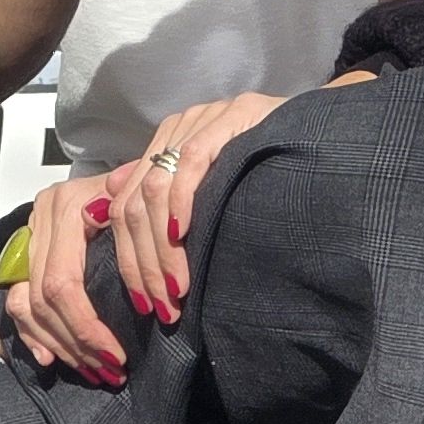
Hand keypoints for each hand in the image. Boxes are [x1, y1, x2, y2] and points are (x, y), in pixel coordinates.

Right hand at [1, 167, 131, 386]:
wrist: (113, 180)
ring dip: (59, 343)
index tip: (116, 355)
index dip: (88, 325)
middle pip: (45, 299)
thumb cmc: (133, 191)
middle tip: (108, 370)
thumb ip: (133, 198)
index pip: (64, 282)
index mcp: (67, 205)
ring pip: (28, 305)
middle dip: (77, 342)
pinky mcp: (24, 254)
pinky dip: (33, 333)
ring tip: (90, 369)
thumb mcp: (138, 190)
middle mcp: (42, 220)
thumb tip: (125, 193)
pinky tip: (50, 356)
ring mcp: (29, 238)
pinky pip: (16, 301)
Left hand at [105, 91, 287, 322]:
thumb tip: (102, 208)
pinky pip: (191, 162)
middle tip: (160, 306)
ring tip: (176, 288)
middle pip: (135, 203)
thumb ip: (161, 192)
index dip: (127, 255)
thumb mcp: (211, 184)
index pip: (125, 203)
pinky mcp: (230, 117)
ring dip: (162, 248)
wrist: (320, 129)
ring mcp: (202, 120)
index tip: (143, 302)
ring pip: (156, 190)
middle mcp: (177, 128)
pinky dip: (181, 203)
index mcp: (167, 143)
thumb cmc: (268, 165)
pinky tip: (183, 236)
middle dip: (143, 262)